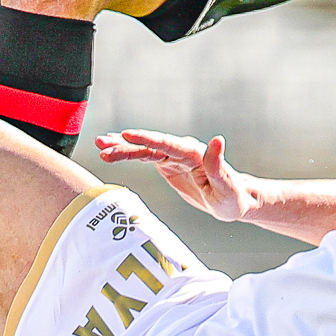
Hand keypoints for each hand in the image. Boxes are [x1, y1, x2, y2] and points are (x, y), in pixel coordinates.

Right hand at [94, 130, 256, 221]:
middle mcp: (182, 151)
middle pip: (150, 145)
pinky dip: (129, 154)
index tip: (126, 135)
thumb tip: (217, 139)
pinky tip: (112, 152)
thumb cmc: (232, 198)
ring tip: (100, 146)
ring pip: (144, 150)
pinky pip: (145, 157)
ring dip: (122, 148)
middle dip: (125, 144)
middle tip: (102, 143)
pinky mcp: (169, 164)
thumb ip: (218, 165)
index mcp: (194, 154)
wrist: (235, 201)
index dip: (145, 139)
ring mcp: (174, 157)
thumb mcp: (227, 188)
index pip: (166, 144)